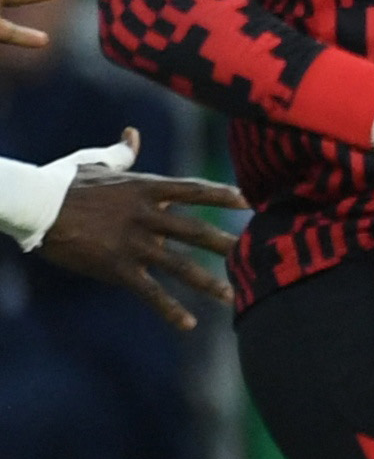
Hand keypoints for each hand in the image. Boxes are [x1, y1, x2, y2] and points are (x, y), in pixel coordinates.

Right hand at [41, 133, 241, 331]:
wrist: (33, 205)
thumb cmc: (62, 182)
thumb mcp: (95, 163)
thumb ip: (121, 154)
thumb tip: (133, 134)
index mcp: (144, 188)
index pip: (192, 190)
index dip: (221, 195)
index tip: (249, 200)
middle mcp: (145, 216)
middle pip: (194, 230)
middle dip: (225, 242)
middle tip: (256, 252)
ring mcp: (132, 243)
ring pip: (178, 264)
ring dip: (207, 281)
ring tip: (232, 295)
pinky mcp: (116, 267)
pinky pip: (149, 291)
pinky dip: (169, 309)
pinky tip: (189, 325)